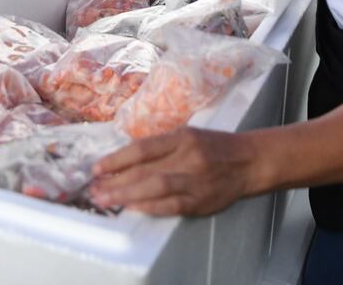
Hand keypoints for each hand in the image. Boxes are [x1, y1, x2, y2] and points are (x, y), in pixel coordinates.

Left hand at [89, 127, 255, 215]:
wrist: (249, 161)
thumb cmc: (214, 146)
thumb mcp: (188, 135)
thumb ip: (160, 146)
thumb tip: (124, 160)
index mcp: (182, 137)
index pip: (142, 149)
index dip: (117, 159)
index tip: (97, 167)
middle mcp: (187, 157)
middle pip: (144, 170)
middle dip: (115, 180)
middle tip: (94, 189)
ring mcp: (195, 180)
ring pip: (154, 188)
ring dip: (126, 195)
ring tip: (106, 199)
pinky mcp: (201, 201)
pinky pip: (171, 206)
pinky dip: (149, 207)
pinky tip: (133, 208)